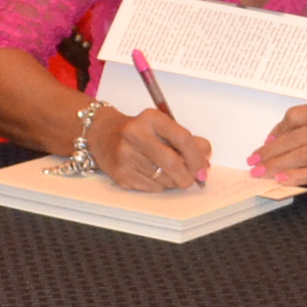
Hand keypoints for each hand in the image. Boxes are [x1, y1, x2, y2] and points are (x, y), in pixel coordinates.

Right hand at [95, 105, 212, 192]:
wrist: (102, 135)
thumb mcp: (162, 126)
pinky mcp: (120, 174)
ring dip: (174, 181)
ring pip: (163, 178)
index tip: (203, 168)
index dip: (197, 156)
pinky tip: (153, 175)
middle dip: (187, 175)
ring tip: (171, 174)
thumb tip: (205, 157)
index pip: (182, 138)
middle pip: (172, 162)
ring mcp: (125, 156)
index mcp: (151, 119)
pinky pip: (151, 187)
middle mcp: (135, 135)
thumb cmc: (138, 131)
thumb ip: (185, 139)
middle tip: (193, 179)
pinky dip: (160, 185)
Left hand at [251, 102, 306, 189]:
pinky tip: (283, 180)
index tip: (264, 145)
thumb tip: (272, 142)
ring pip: (304, 155)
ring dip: (279, 165)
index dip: (276, 131)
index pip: (296, 116)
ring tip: (262, 173)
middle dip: (271, 152)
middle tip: (253, 162)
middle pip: (296, 137)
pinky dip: (298, 176)